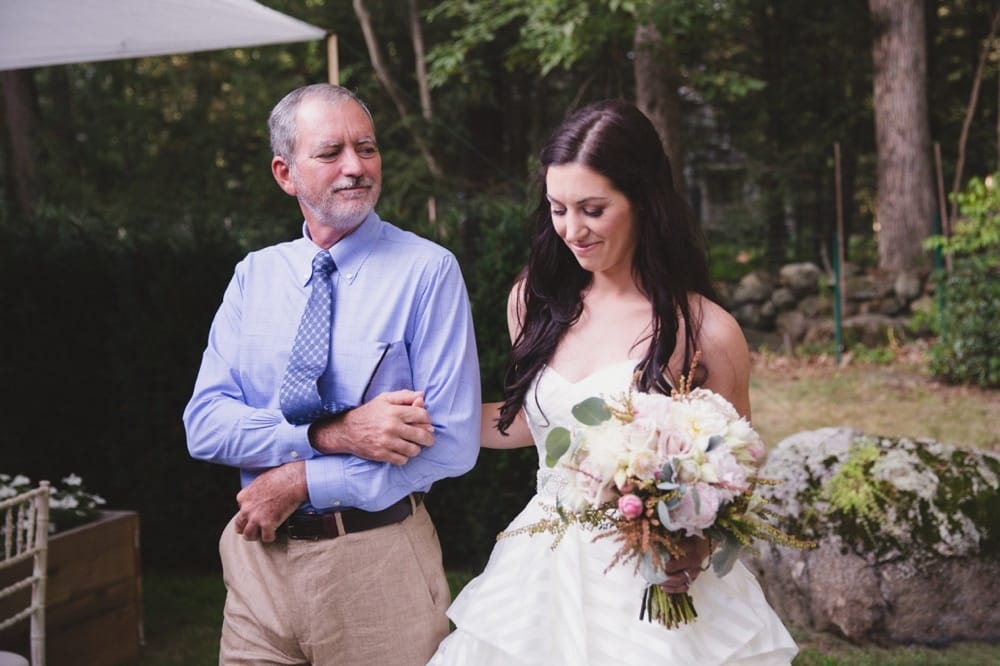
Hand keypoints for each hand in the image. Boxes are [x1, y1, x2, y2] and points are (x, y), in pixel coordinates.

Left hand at [234, 462, 306, 542]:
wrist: (293, 481)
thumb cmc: (281, 477)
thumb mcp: (260, 481)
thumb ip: (255, 492)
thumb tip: (259, 497)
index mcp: (243, 496)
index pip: (240, 509)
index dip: (249, 512)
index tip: (255, 513)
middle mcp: (246, 508)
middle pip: (239, 525)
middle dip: (246, 527)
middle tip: (253, 529)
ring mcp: (256, 517)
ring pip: (248, 535)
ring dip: (255, 536)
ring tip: (262, 534)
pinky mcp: (268, 524)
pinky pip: (266, 538)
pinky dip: (270, 537)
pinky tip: (274, 534)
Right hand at [309, 389, 433, 464]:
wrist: (346, 430)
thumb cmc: (368, 413)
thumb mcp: (384, 399)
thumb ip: (405, 396)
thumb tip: (422, 396)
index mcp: (394, 411)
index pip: (423, 416)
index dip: (427, 420)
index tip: (425, 424)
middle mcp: (392, 427)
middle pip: (422, 435)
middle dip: (428, 438)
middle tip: (427, 439)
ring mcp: (386, 442)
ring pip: (414, 450)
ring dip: (415, 448)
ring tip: (411, 445)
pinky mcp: (381, 454)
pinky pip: (402, 460)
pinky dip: (404, 457)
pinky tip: (400, 452)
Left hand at [659, 536, 711, 593]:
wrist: (699, 548)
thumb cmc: (687, 544)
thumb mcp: (680, 542)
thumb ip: (670, 547)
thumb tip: (656, 550)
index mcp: (693, 558)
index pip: (680, 565)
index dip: (669, 566)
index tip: (659, 566)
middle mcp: (695, 569)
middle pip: (680, 577)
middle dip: (667, 578)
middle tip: (657, 576)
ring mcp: (694, 576)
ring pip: (681, 584)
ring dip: (669, 585)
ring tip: (658, 582)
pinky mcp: (692, 581)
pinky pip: (683, 588)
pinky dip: (673, 589)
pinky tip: (664, 587)